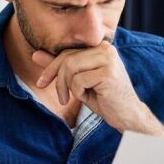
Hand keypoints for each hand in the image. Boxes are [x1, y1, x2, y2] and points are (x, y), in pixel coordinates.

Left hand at [32, 42, 163, 135]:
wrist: (128, 116)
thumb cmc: (104, 98)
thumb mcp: (79, 81)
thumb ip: (60, 66)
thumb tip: (35, 54)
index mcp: (100, 47)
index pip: (67, 52)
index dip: (51, 67)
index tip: (41, 82)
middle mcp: (106, 48)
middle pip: (66, 58)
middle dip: (57, 79)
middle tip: (61, 98)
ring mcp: (108, 59)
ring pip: (70, 68)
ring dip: (68, 87)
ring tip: (78, 97)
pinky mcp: (107, 73)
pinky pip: (78, 80)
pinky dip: (79, 93)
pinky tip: (90, 97)